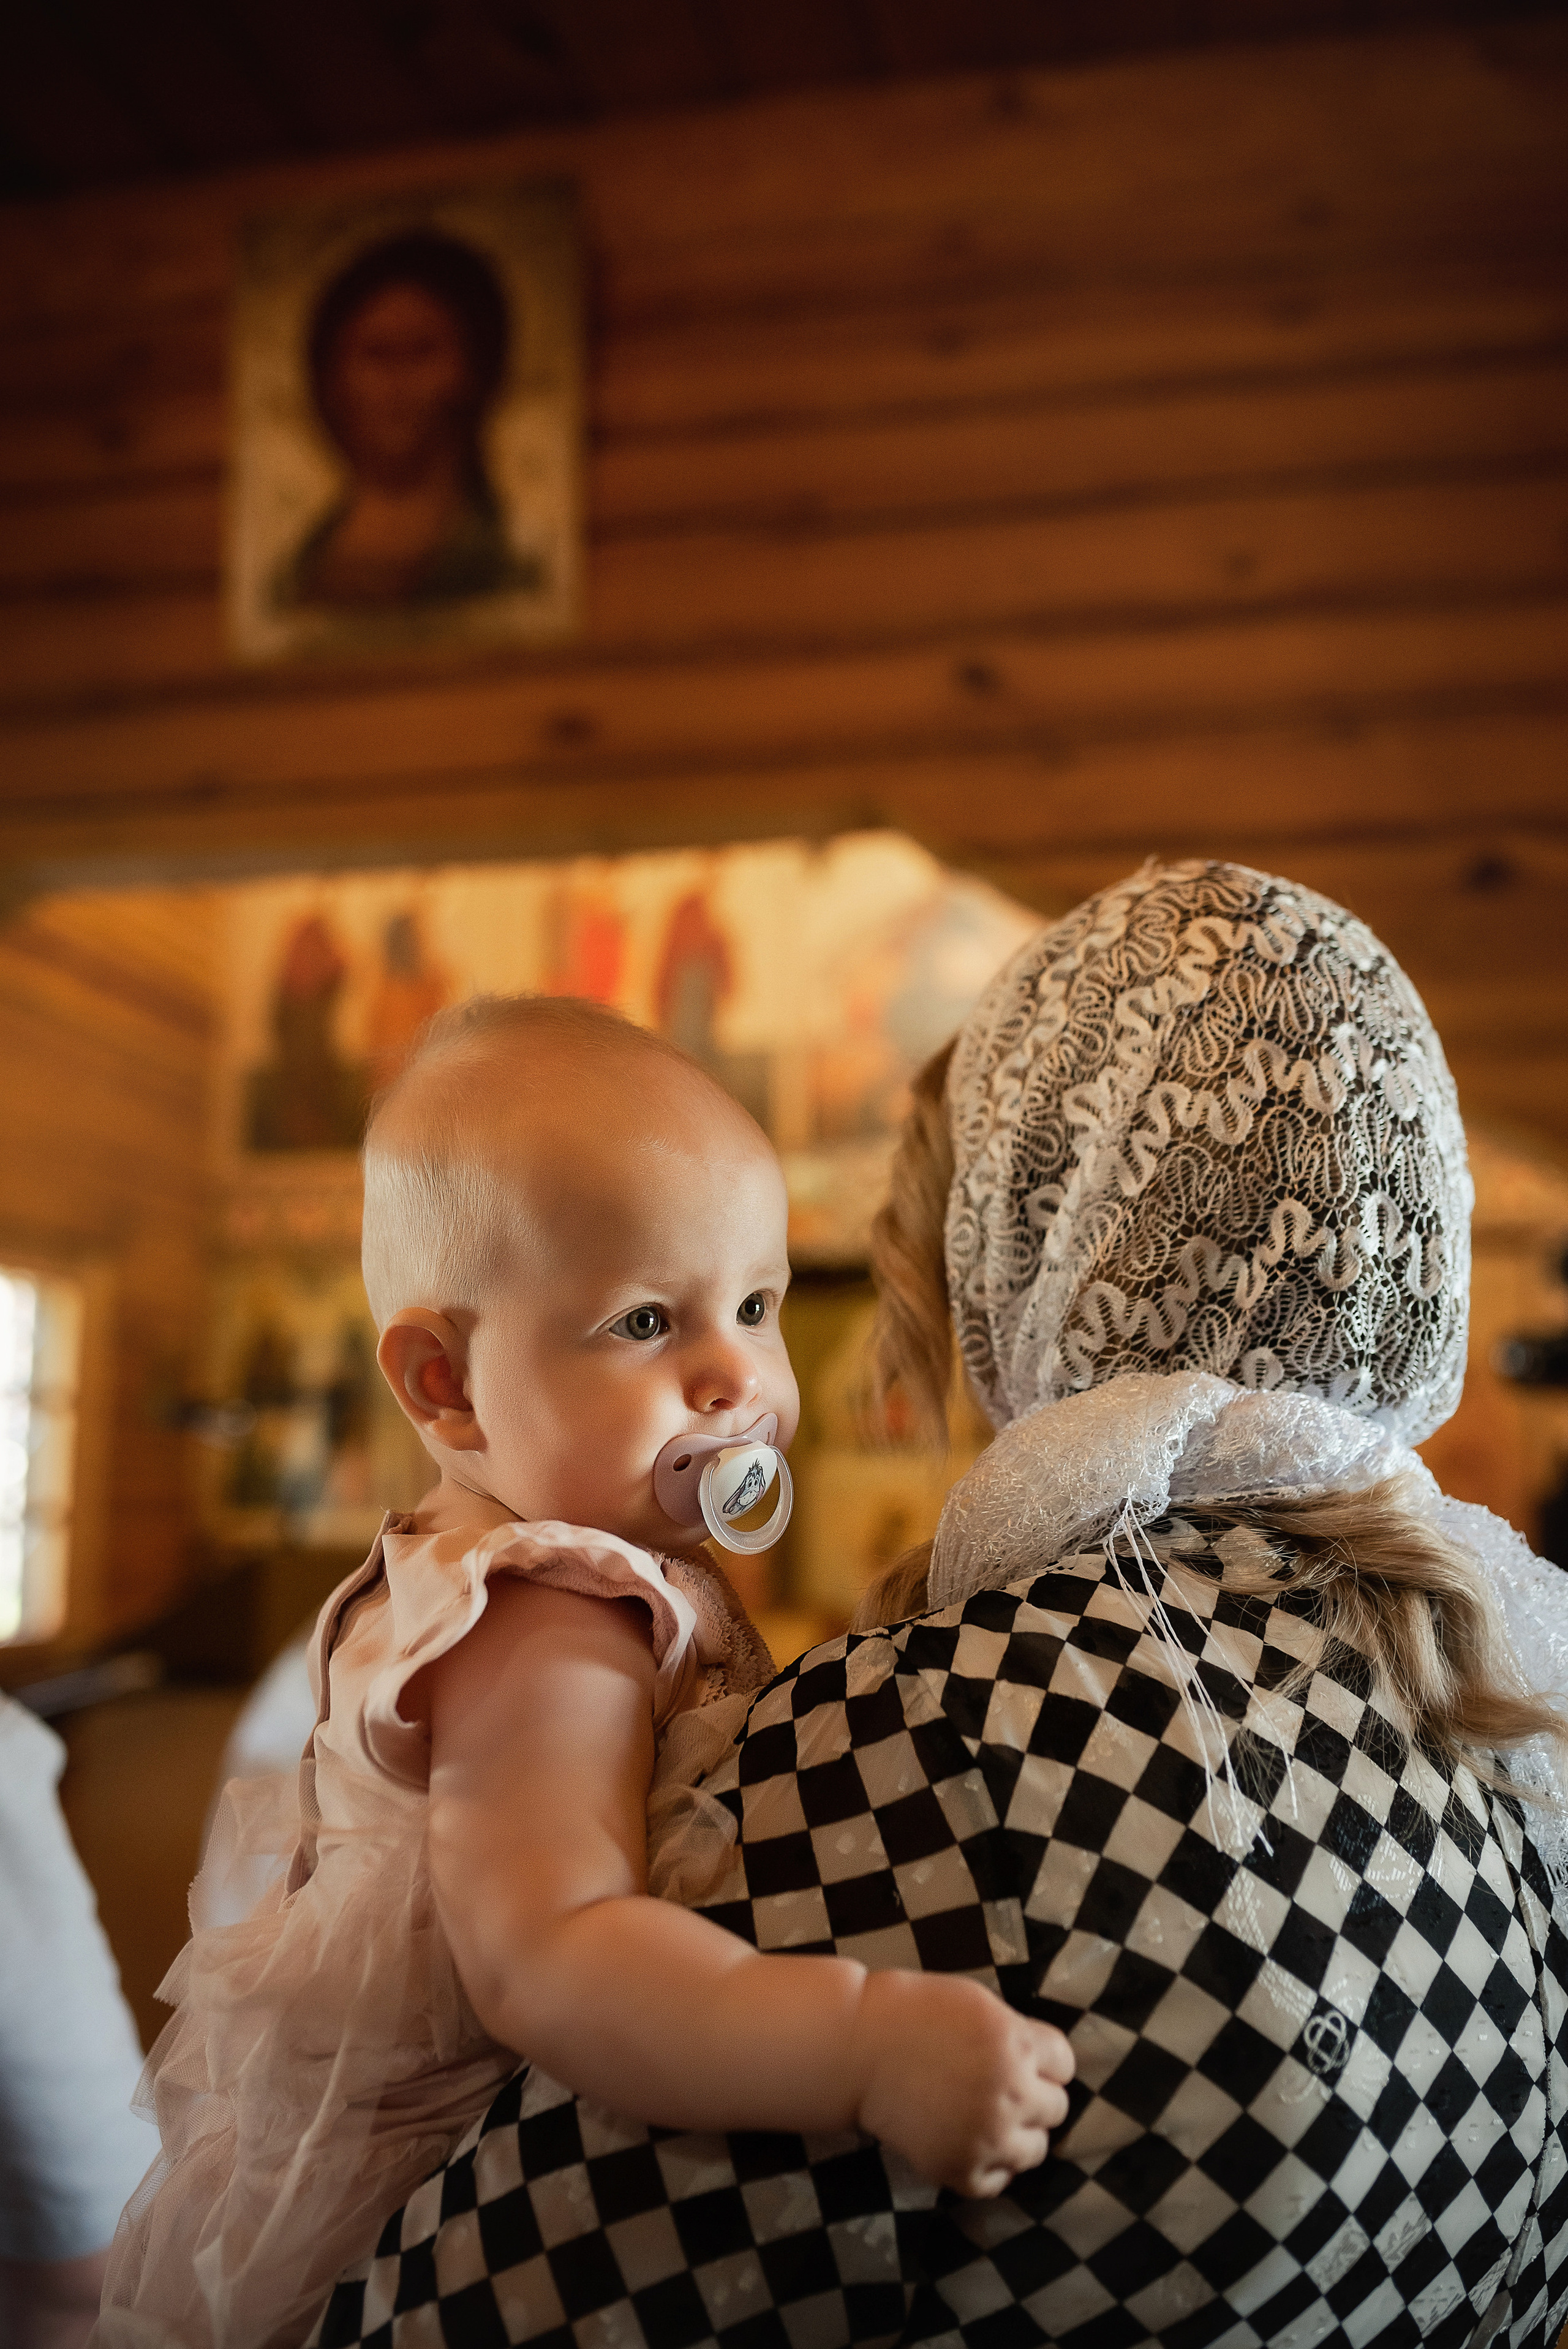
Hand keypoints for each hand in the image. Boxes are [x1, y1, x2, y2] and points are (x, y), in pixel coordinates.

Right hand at [853, 1969, 1073, 2198]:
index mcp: (1017, 2043)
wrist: (857, 2047)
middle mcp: (1012, 2092)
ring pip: (1036, 2149)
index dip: (1044, 2059)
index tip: (1022, 2058)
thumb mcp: (978, 2004)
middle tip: (999, 2087)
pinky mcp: (961, 2168)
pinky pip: (998, 2181)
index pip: (1065, 2064)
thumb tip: (1045, 2063)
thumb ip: (1017, 2033)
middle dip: (1032, 2095)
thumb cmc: (915, 2013)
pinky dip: (988, 2166)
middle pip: (1057, 2108)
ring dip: (1017, 2134)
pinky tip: (968, 2142)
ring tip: (985, 2118)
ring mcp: (989, 2136)